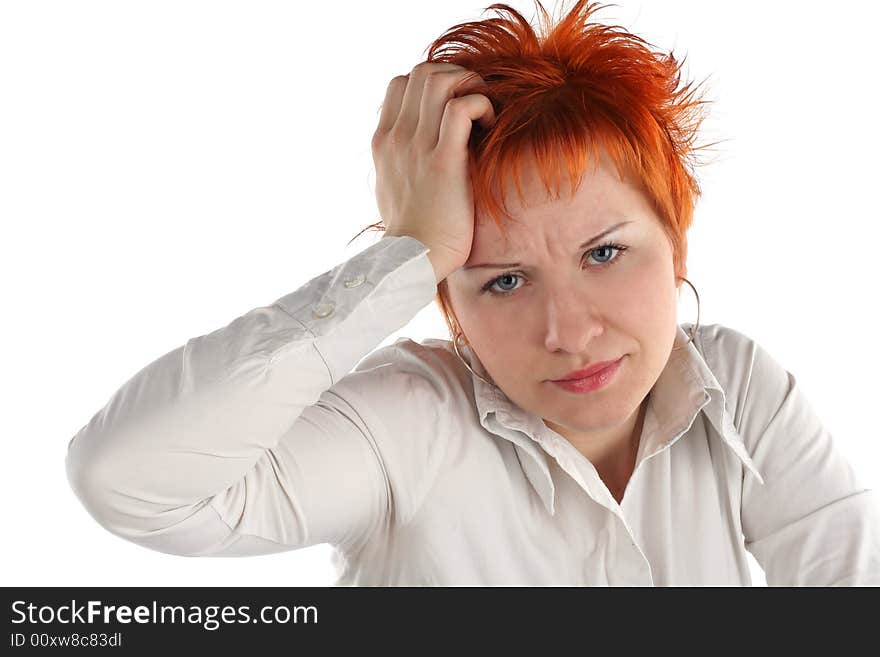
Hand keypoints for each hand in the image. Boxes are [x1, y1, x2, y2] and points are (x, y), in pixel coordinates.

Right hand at [372, 61, 495, 282]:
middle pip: (423, 72)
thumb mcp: (393, 187)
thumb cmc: (412, 231)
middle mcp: (397, 138)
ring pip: (440, 80)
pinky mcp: (443, 162)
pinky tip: (490, 127)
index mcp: (384, 141)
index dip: (433, 83)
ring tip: (484, 113)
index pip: (402, 82)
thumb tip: (415, 147)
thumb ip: (400, 159)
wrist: (412, 260)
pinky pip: (462, 107)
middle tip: (477, 104)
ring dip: (471, 86)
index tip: (454, 107)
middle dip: (457, 77)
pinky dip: (481, 105)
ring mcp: (417, 147)